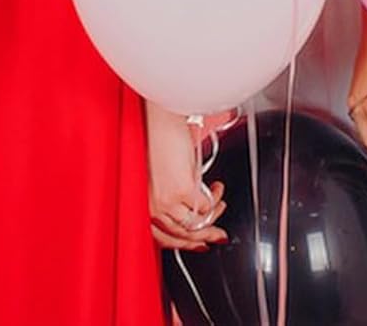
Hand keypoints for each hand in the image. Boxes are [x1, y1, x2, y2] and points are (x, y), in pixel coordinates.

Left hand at [146, 102, 232, 250]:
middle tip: (219, 234)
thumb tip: (193, 213)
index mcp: (145, 204)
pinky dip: (216, 199)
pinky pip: (206, 206)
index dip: (186, 245)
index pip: (164, 239)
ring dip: (213, 216)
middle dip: (206, 235)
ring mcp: (168, 200)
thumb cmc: (159, 142)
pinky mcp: (183, 189)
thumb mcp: (163, 177)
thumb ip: (173, 198)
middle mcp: (155, 206)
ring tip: (220, 204)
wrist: (161, 121)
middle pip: (184, 235)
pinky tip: (218, 189)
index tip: (200, 244)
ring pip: (197, 224)